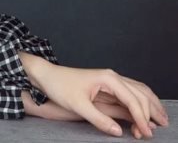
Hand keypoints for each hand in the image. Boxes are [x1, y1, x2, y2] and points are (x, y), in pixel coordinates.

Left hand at [24, 60, 168, 138]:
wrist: (47, 76)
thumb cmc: (60, 87)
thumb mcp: (78, 105)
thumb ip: (99, 119)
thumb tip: (119, 132)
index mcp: (108, 78)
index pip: (132, 99)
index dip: (142, 118)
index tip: (147, 133)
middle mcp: (113, 77)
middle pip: (140, 94)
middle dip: (150, 112)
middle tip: (157, 130)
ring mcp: (111, 80)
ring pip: (139, 92)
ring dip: (150, 106)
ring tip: (161, 120)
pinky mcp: (108, 86)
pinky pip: (130, 93)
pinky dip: (140, 104)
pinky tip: (145, 114)